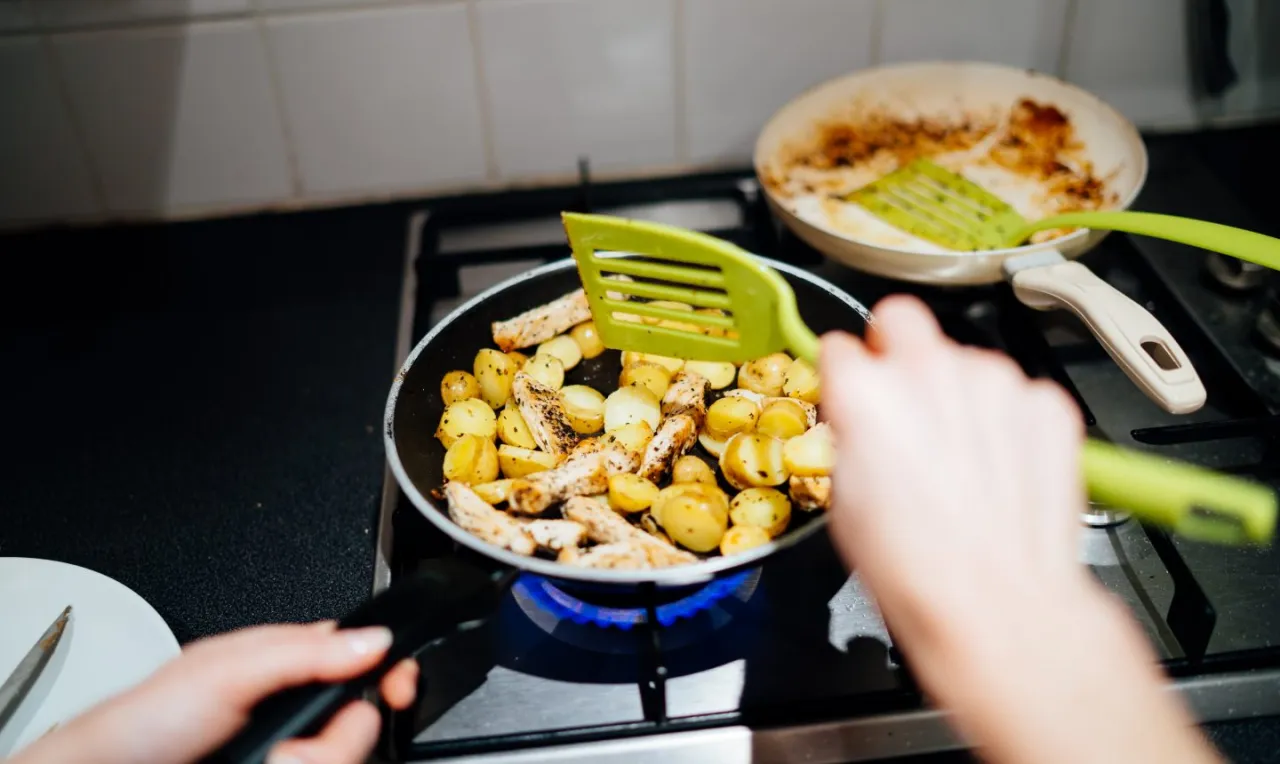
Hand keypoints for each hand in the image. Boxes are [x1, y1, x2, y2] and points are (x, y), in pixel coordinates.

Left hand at [11, 621, 417, 763]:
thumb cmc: (150, 718)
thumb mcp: (228, 669)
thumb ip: (303, 652)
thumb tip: (375, 640)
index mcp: (290, 661)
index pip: (366, 659)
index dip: (389, 673)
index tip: (400, 689)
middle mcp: (297, 708)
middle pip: (361, 723)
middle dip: (334, 741)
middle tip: (291, 748)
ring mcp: (293, 748)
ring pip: (343, 754)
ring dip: (312, 759)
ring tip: (270, 759)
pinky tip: (272, 763)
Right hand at [819, 295, 1218, 763]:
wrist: (997, 602)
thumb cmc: (915, 567)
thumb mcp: (845, 498)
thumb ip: (854, 434)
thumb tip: (863, 420)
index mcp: (866, 392)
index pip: (842, 344)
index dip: (846, 372)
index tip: (853, 389)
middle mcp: (930, 370)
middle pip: (903, 320)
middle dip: (896, 347)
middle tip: (902, 396)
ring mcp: (995, 382)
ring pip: (967, 360)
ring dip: (959, 394)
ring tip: (961, 459)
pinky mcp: (1045, 404)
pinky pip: (1017, 395)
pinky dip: (1008, 422)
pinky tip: (1000, 469)